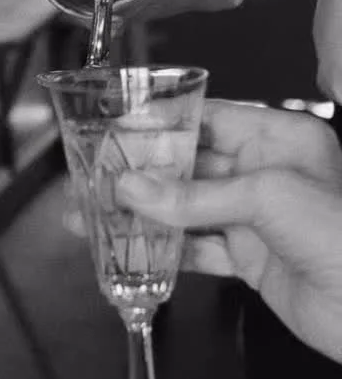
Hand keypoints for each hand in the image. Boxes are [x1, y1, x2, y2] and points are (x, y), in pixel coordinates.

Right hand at [116, 101, 341, 362]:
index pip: (210, 118)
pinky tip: (133, 250)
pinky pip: (199, 249)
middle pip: (192, 165)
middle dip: (143, 173)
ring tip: (98, 215)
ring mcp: (258, 218)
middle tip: (97, 178)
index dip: (164, 123)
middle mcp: (268, 172)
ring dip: (145, 214)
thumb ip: (195, 196)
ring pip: (189, 209)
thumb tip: (134, 188)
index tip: (119, 128)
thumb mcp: (268, 198)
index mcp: (282, 139)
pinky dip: (166, 251)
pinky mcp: (252, 259)